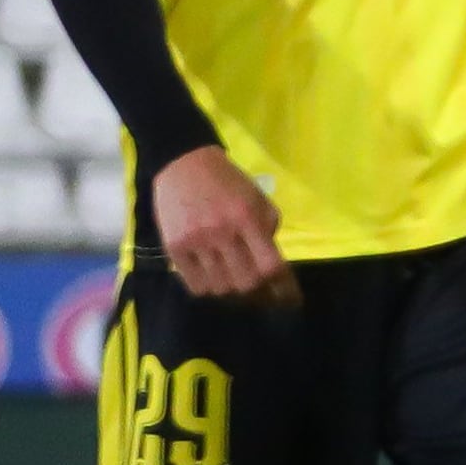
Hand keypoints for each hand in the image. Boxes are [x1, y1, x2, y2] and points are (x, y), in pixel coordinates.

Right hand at [150, 144, 294, 310]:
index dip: (284, 289)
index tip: (291, 300)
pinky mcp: (173, 247)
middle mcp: (221, 232)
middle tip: (265, 296)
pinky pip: (194, 284)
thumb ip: (268, 231)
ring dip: (235, 295)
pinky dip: (210, 290)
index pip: (271, 266)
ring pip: (221, 287)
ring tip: (242, 292)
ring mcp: (195, 241)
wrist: (183, 164)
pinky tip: (217, 283)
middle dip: (261, 295)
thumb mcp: (259, 200)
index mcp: (248, 219)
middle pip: (247, 283)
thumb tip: (273, 267)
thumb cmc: (229, 182)